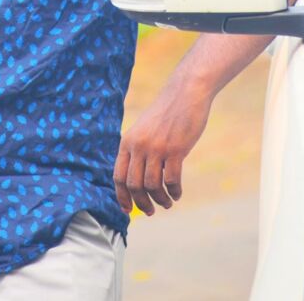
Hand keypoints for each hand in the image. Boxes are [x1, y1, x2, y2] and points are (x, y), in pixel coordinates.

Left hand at [113, 82, 211, 215]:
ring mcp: (157, 148)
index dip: (122, 197)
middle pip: (134, 185)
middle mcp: (139, 145)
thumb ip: (138, 149)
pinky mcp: (175, 150)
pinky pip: (171, 181)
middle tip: (151, 211)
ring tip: (167, 203)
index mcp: (128, 140)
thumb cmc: (166, 113)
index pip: (118, 176)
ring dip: (160, 199)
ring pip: (152, 186)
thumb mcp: (144, 129)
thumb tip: (136, 181)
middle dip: (142, 203)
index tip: (128, 210)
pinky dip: (174, 192)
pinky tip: (177, 193)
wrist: (185, 93)